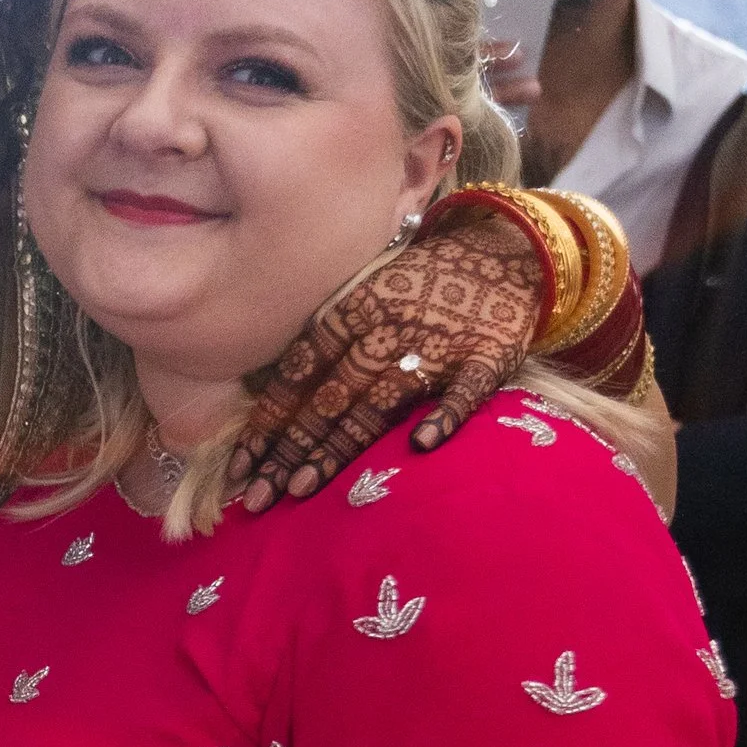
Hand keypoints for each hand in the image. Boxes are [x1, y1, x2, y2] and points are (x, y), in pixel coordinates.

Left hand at [228, 211, 540, 508]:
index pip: (300, 370)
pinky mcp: (487, 358)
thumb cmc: (424, 283)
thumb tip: (279, 406)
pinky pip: (464, 392)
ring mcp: (438, 345)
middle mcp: (388, 329)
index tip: (241, 462)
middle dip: (290, 448)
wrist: (506, 249)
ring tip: (303, 487)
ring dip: (340, 445)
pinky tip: (419, 446)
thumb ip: (332, 343)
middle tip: (258, 496)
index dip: (270, 418)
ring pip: (380, 401)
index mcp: (353, 311)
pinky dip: (443, 417)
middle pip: (331, 396)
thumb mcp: (368, 294)